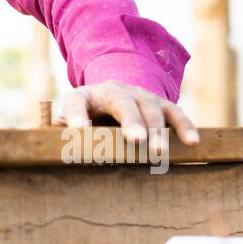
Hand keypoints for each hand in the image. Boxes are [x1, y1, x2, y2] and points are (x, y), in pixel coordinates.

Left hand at [58, 81, 198, 144]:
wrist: (112, 94)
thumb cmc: (87, 117)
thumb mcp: (70, 121)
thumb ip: (60, 132)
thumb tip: (50, 145)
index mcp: (85, 95)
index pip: (75, 102)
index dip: (76, 115)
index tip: (77, 130)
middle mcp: (114, 90)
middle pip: (122, 103)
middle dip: (130, 121)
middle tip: (136, 140)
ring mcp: (140, 95)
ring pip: (151, 108)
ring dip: (157, 130)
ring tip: (159, 153)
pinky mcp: (161, 104)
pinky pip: (175, 113)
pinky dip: (185, 126)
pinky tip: (192, 142)